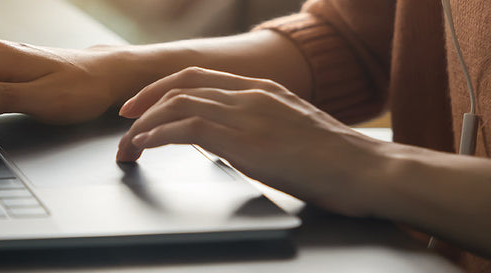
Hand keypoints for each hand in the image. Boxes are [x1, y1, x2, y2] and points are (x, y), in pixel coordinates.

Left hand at [116, 67, 385, 215]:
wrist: (367, 169)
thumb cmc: (335, 160)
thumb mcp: (289, 131)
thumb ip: (255, 129)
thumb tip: (225, 143)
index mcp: (261, 88)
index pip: (197, 76)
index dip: (162, 88)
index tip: (141, 105)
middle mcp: (250, 94)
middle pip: (180, 85)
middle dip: (144, 101)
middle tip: (124, 121)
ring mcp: (247, 114)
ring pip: (177, 104)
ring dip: (144, 124)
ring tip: (128, 143)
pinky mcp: (245, 139)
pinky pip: (187, 128)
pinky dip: (158, 135)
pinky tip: (146, 145)